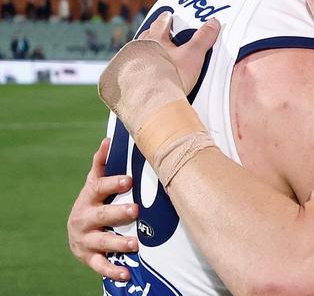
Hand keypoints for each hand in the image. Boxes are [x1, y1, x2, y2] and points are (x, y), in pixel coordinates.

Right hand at [67, 138, 138, 280]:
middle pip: (101, 215)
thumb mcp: (94, 185)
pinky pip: (101, 265)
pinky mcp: (89, 258)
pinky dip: (113, 271)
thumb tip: (108, 140)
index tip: (129, 180)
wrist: (77, 235)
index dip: (112, 183)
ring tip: (135, 243)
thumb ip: (101, 165)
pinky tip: (127, 273)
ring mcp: (85, 240)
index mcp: (88, 198)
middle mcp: (83, 219)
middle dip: (118, 213)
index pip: (98, 188)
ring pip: (102, 242)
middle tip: (135, 210)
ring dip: (119, 242)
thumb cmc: (94, 203)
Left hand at [139, 12, 220, 93]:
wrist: (150, 99)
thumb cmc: (169, 74)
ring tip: (150, 58)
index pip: (161, 24)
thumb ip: (203, 38)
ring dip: (144, 54)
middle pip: (146, 37)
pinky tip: (144, 78)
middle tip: (157, 34)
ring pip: (137, 54)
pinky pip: (133, 72)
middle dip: (152, 35)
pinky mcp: (129, 81)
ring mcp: (131, 65)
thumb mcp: (192, 55)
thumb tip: (213, 23)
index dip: (166, 19)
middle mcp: (139, 50)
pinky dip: (139, 71)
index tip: (167, 15)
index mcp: (154, 39)